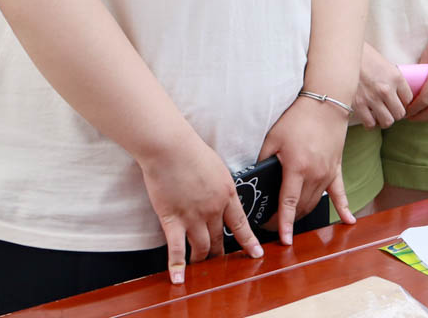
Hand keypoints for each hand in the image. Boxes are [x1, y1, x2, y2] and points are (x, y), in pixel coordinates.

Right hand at [137, 133, 262, 284]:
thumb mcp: (217, 168)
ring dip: (201, 259)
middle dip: (220, 254)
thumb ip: (221, 185)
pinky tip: (179, 279)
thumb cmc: (192, 151)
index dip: (248, 242)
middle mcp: (214, 209)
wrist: (172, 148)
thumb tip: (222, 195)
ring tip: (200, 268)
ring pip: (202, 246)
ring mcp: (193, 216)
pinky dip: (177, 266)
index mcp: (228, 194)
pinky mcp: (172, 219)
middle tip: (220, 264)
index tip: (255, 254)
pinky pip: (177, 248)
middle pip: (220, 238)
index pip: (241, 224)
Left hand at [258, 96, 354, 244]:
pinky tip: (349, 222)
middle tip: (272, 227)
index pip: (289, 203)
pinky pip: (341, 193)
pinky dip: (345, 209)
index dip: (284, 224)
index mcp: (297, 167)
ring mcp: (328, 173)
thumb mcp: (273, 138)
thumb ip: (263, 160)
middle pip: (301, 207)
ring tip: (290, 222)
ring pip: (315, 203)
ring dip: (303, 215)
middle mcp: (315, 174)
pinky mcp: (336, 169)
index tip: (283, 240)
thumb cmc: (298, 119)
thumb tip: (254, 178)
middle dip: (288, 221)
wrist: (326, 104)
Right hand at [353, 43, 411, 128]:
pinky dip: (370, 123)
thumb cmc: (364, 56)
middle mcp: (386, 89)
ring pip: (387, 122)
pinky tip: (369, 116)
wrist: (343, 54)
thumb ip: (393, 80)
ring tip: (380, 115)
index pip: (409, 99)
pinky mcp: (357, 105)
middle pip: (400, 113)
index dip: (404, 102)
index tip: (398, 102)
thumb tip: (398, 95)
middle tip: (389, 110)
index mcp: (396, 77)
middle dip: (395, 113)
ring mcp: (372, 98)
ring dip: (384, 120)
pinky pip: (370, 124)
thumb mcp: (385, 65)